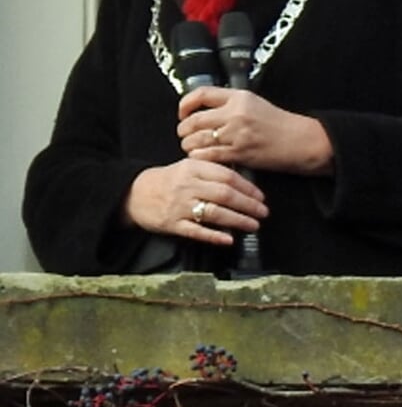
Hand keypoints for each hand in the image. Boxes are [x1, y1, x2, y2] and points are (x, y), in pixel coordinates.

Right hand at [123, 159, 267, 245]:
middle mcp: (187, 186)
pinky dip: (214, 236)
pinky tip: (229, 239)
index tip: (261, 196)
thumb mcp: (189, 167)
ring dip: (237, 220)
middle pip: (224, 195)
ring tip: (253, 225)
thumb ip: (213, 172)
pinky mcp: (172, 224)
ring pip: (214, 213)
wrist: (134, 193)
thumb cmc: (169, 180)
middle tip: (263, 212)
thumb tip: (245, 182)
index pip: (227, 176)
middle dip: (248, 205)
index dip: (247, 188)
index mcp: (193, 169)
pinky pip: (196, 231)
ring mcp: (179, 206)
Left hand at [179, 87, 334, 175]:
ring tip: (192, 147)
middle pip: (194, 120)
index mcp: (238, 97)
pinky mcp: (239, 152)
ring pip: (196, 139)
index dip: (185, 104)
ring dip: (189, 145)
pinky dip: (199, 156)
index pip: (201, 94)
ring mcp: (236, 134)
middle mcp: (235, 113)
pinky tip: (202, 157)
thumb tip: (203, 109)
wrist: (301, 141)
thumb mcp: (255, 103)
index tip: (183, 112)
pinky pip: (207, 155)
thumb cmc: (280, 125)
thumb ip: (229, 103)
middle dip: (184, 130)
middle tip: (185, 134)